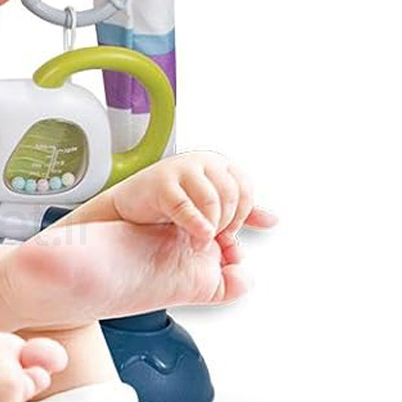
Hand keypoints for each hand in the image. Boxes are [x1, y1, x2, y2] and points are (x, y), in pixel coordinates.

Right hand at [101, 151, 275, 243]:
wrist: (129, 208)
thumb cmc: (169, 206)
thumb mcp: (212, 206)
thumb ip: (241, 211)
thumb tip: (272, 220)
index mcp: (218, 165)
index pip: (245, 189)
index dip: (241, 216)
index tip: (227, 232)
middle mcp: (202, 162)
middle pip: (232, 195)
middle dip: (227, 223)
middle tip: (214, 239)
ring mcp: (181, 169)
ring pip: (213, 200)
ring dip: (211, 226)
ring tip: (201, 240)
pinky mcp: (161, 183)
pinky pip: (185, 206)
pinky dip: (195, 225)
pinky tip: (196, 236)